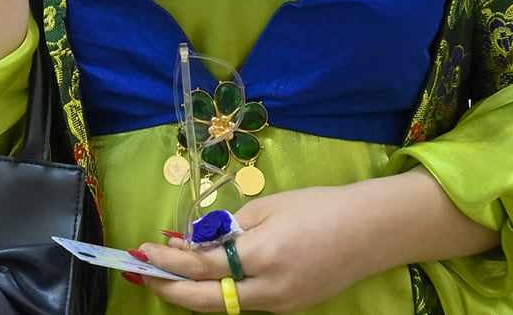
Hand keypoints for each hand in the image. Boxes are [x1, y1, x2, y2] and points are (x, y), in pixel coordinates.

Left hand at [136, 187, 375, 311]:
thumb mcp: (268, 207)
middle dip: (170, 289)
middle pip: (207, 300)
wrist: (370, 231)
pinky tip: (205, 278)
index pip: (202, 266)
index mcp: (263, 255)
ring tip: (166, 277)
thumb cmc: (318, 207)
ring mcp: (281, 305)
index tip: (142, 251)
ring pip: (224, 306)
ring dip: (192, 293)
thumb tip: (193, 243)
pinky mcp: (290, 308)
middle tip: (142, 275)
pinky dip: (220, 292)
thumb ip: (228, 228)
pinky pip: (245, 303)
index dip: (168, 261)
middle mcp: (269, 289)